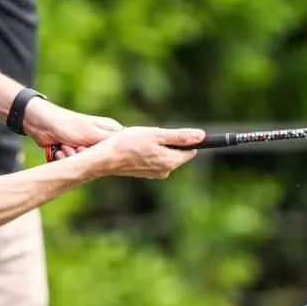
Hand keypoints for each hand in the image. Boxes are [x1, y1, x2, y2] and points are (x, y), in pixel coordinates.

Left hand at [23, 97, 121, 159]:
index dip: (109, 154)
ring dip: (71, 157)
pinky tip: (59, 150)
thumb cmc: (68, 124)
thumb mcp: (92, 134)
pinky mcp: (73, 151)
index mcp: (109, 130)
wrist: (41, 123)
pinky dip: (64, 159)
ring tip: (64, 146)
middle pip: (100, 159)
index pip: (119, 147)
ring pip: (85, 163)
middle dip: (85, 156)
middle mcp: (100, 138)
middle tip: (76, 146)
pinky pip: (73, 163)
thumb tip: (132, 148)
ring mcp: (86, 145)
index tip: (94, 151)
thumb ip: (111, 142)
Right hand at [90, 126, 205, 178]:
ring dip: (157, 146)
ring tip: (142, 140)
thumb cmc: (129, 144)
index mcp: (171, 161)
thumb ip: (180, 136)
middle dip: (169, 142)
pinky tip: (136, 147)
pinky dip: (148, 152)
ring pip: (164, 156)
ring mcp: (154, 173)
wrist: (105, 158)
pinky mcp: (144, 173)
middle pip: (177, 153)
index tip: (174, 132)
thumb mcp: (157, 135)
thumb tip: (201, 136)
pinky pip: (153, 160)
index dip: (185, 139)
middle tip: (152, 134)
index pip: (190, 150)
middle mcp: (165, 171)